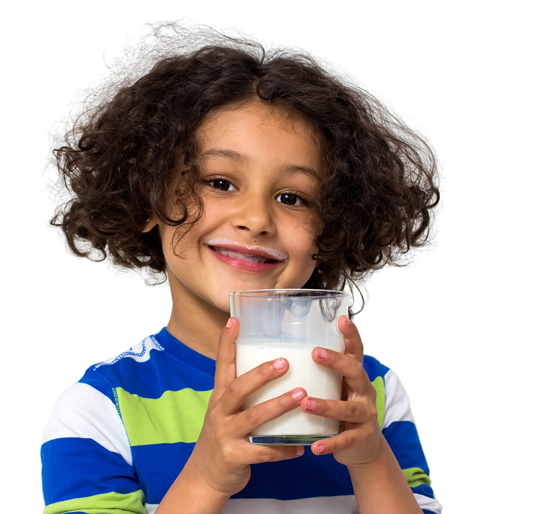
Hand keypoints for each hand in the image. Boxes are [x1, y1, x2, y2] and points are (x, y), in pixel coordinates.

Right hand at [183, 317, 305, 496]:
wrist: (204, 477)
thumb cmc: (223, 437)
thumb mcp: (225, 410)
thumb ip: (243, 391)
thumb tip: (271, 364)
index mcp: (219, 397)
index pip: (221, 365)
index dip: (226, 342)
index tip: (234, 320)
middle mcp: (220, 412)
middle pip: (238, 387)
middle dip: (261, 374)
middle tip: (284, 362)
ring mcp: (225, 435)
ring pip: (253, 417)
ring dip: (279, 405)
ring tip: (302, 396)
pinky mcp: (234, 457)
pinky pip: (263, 452)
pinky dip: (283, 448)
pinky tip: (301, 445)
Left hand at [300, 316, 383, 469]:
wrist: (364, 448)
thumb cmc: (342, 408)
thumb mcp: (335, 386)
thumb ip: (319, 370)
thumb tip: (283, 347)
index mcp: (355, 375)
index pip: (356, 350)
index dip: (351, 335)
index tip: (341, 319)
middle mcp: (364, 391)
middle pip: (355, 372)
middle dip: (337, 362)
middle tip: (315, 353)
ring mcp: (365, 415)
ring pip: (348, 408)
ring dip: (327, 405)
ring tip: (306, 403)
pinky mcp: (362, 438)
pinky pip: (346, 441)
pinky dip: (331, 444)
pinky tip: (315, 447)